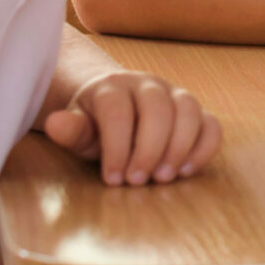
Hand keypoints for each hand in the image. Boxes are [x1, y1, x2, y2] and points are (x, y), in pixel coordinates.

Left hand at [42, 70, 221, 185]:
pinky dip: (204, 146)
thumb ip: (70, 130)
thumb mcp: (78, 129)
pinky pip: (211, 122)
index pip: (118, 111)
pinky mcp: (192, 111)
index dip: (116, 146)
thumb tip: (54, 123)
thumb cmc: (95, 124)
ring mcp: (174, 94)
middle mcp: (147, 83)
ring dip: (179, 146)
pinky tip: (187, 170)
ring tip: (164, 177)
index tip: (112, 179)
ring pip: (188, 109)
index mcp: (112, 86)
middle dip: (150, 147)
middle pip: (157, 107)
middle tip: (139, 181)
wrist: (114, 104)